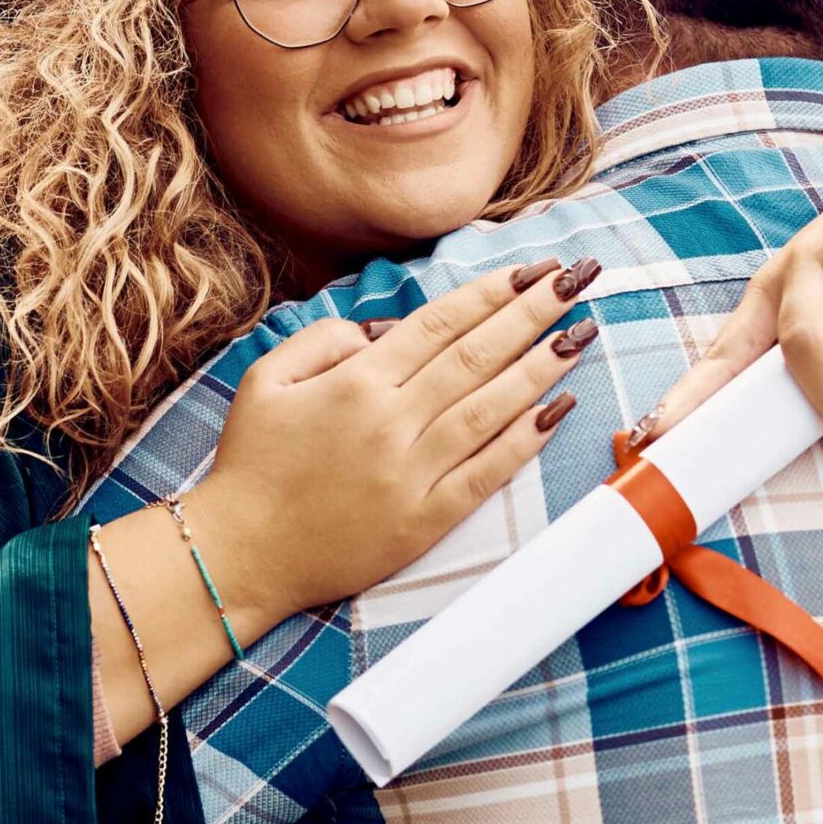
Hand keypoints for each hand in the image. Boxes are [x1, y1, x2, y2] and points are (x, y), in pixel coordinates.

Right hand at [192, 256, 599, 617]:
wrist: (240, 553)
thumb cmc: (252, 463)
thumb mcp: (267, 379)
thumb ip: (325, 340)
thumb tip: (387, 331)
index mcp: (356, 383)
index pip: (440, 325)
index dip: (491, 293)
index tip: (532, 270)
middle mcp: (391, 422)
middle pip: (476, 356)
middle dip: (532, 313)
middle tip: (577, 280)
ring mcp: (412, 474)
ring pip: (491, 409)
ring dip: (541, 368)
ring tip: (582, 333)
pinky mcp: (424, 521)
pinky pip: (486, 474)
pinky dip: (526, 441)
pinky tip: (559, 410)